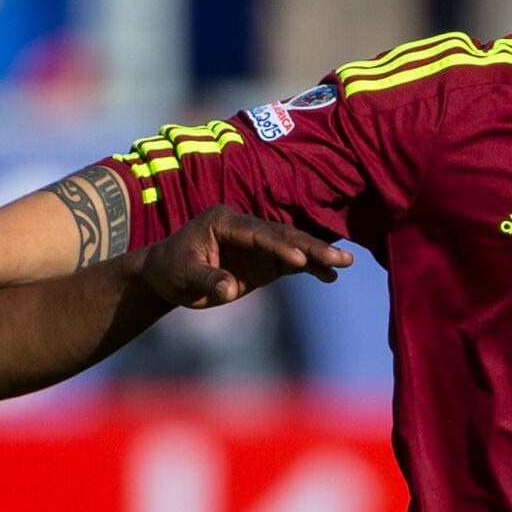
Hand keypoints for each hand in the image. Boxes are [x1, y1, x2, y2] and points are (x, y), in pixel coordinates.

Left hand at [134, 207, 351, 309]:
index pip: (257, 233)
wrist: (166, 275)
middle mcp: (245, 227)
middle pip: (283, 236)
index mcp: (224, 221)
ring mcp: (256, 244)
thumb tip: (229, 291)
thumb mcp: (184, 276)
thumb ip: (207, 280)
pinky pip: (290, 263)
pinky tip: (330, 276)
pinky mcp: (262, 261)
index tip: (300, 259)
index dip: (280, 246)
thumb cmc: (172, 270)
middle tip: (339, 258)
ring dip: (317, 255)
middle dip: (311, 247)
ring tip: (345, 263)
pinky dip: (310, 268)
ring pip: (292, 246)